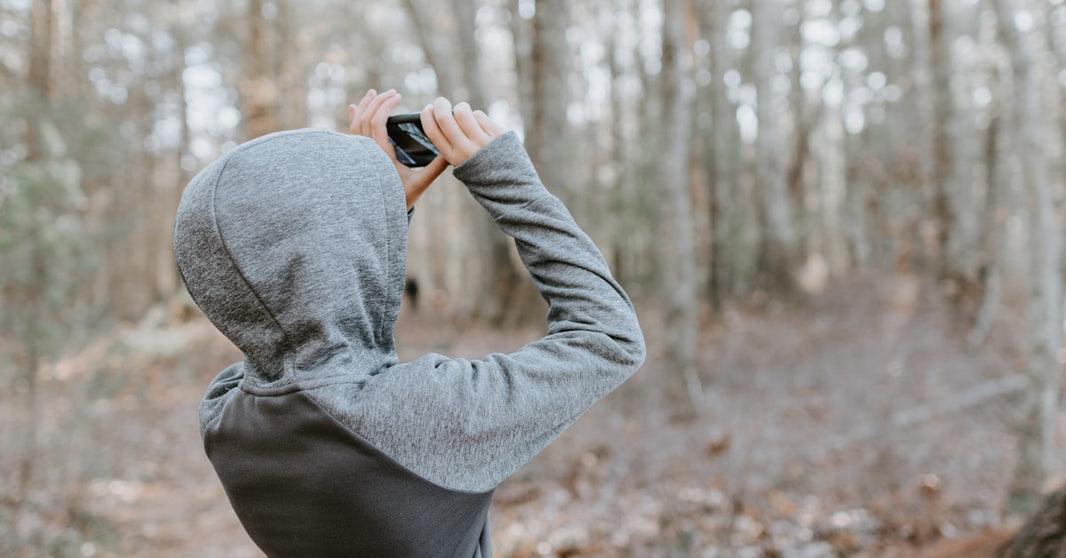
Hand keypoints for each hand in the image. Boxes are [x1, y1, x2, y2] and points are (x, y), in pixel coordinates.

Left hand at [349, 89, 448, 209]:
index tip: (399, 97)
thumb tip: (452, 154)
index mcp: (380, 156)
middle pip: (365, 118)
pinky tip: (353, 106)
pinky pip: (352, 132)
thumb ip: (436, 168)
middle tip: (393, 93)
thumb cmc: (401, 198)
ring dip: (364, 106)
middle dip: (378, 102)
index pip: (377, 123)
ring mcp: (359, 153)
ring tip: (374, 93)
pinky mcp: (358, 155)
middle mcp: (366, 152)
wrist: (379, 213)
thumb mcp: (420, 183)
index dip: (386, 106)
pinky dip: (353, 118)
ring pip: (356, 123)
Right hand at [420, 97, 506, 165]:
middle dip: (440, 105)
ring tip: (465, 113)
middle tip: (441, 102)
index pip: (433, 132)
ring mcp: (481, 140)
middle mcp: (465, 149)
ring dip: (461, 108)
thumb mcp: (459, 160)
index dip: (427, 117)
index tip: (428, 109)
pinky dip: (477, 117)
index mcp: (452, 157)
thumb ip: (449, 142)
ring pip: (462, 112)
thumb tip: (440, 115)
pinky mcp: (495, 133)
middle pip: (444, 118)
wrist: (506, 179)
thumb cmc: (478, 165)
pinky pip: (479, 115)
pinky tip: (481, 125)